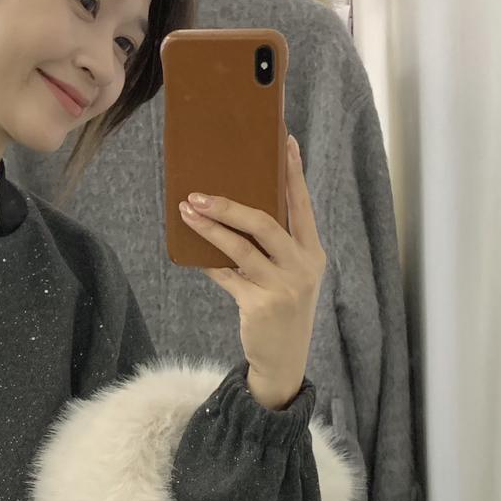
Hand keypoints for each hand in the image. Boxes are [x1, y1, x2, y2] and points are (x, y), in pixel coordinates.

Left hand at [179, 134, 326, 409]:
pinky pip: (227, 274)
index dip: (293, 173)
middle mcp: (302, 265)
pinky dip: (210, 261)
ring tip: (187, 211)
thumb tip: (232, 213)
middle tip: (199, 192)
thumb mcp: (287, 276)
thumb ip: (271, 248)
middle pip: (265, 222)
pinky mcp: (260, 303)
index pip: (302, 205)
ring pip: (241, 246)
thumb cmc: (281, 310)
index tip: (286, 141)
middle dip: (230, 204)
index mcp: (312, 252)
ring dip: (210, 227)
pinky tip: (193, 249)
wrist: (284, 360)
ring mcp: (283, 285)